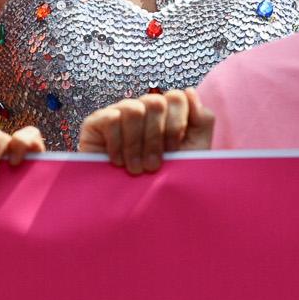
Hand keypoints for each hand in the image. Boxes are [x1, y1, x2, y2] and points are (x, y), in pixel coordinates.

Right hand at [78, 88, 212, 173]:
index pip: (177, 97)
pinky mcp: (96, 121)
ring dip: (136, 145)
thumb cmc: (163, 179)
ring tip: (136, 168)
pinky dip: (118, 145)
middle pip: (156, 102)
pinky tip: (118, 162)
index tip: (174, 153)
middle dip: (156, 138)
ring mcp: (120, 111)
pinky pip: (112, 119)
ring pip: (135, 109)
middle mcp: (143, 107)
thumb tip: (189, 92)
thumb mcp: (192, 152)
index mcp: (167, 111)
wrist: (129, 207)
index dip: (177, 126)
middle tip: (153, 166)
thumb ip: (202, 121)